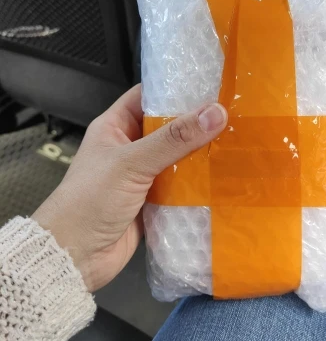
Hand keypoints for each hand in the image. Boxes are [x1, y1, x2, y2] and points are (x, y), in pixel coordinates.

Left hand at [33, 85, 226, 291]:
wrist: (74, 256)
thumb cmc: (90, 200)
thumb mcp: (132, 162)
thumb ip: (174, 139)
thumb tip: (215, 112)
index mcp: (115, 127)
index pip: (148, 97)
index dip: (176, 89)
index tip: (210, 84)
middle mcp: (130, 148)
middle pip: (169, 128)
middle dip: (197, 124)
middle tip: (233, 114)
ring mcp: (142, 176)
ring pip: (178, 158)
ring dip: (201, 155)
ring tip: (236, 142)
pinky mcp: (153, 202)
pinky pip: (181, 187)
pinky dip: (198, 184)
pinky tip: (223, 177)